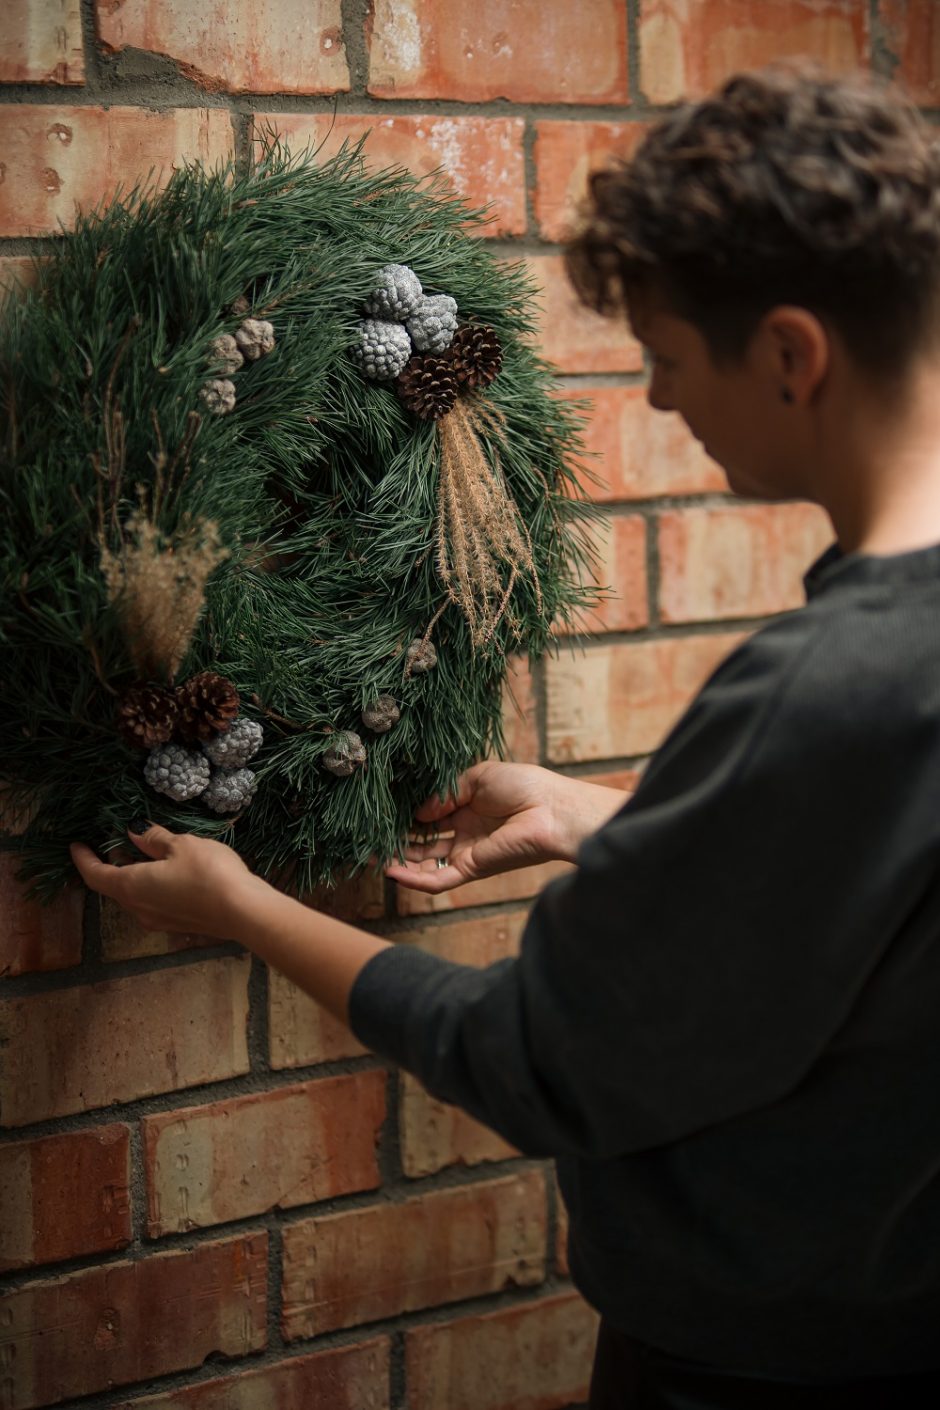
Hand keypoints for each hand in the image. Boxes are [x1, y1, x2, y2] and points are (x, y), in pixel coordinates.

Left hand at [69, 825, 270, 941]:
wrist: (243, 911)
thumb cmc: (208, 873)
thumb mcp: (181, 845)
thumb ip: (154, 839)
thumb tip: (134, 832)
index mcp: (131, 886)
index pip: (95, 874)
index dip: (83, 859)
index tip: (77, 845)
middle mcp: (138, 908)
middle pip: (114, 886)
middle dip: (111, 864)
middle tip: (115, 841)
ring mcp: (159, 920)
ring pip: (135, 895)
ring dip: (132, 874)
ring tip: (142, 851)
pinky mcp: (178, 924)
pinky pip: (153, 902)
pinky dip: (149, 884)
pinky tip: (166, 870)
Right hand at [386, 761, 630, 893]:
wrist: (552, 810)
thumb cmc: (524, 785)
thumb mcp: (478, 777)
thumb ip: (445, 793)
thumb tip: (418, 812)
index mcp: (470, 807)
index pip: (431, 816)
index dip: (408, 815)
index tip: (384, 812)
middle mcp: (466, 832)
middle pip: (424, 842)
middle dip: (398, 842)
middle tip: (369, 840)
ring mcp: (467, 852)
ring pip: (426, 864)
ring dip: (399, 863)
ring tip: (370, 857)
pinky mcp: (472, 870)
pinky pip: (438, 880)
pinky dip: (414, 880)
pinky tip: (391, 872)